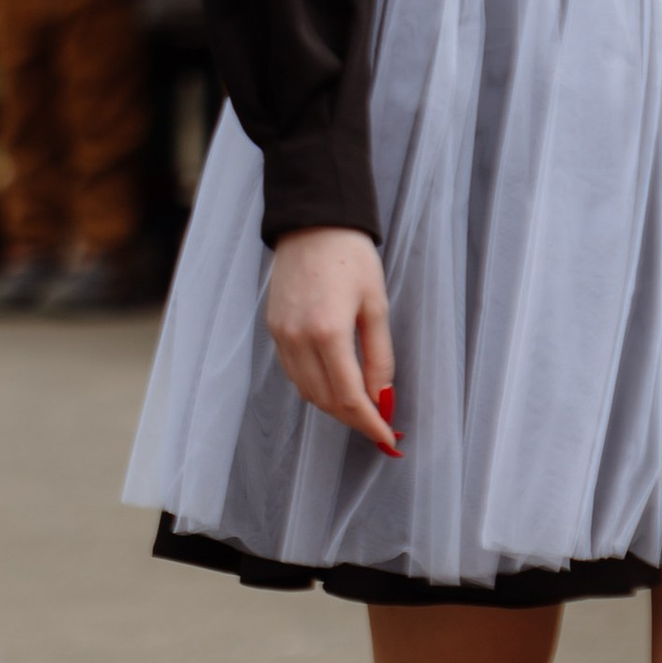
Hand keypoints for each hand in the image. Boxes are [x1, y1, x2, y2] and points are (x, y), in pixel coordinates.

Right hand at [265, 226, 397, 454]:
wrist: (312, 223)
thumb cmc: (351, 258)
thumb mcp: (376, 305)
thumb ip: (380, 357)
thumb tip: (382, 398)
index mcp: (328, 333)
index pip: (349, 397)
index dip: (370, 423)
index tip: (388, 439)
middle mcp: (298, 339)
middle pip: (325, 401)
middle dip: (354, 419)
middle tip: (380, 426)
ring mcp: (281, 335)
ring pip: (306, 391)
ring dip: (334, 407)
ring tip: (361, 408)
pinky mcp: (273, 328)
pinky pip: (293, 372)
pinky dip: (315, 387)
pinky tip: (335, 384)